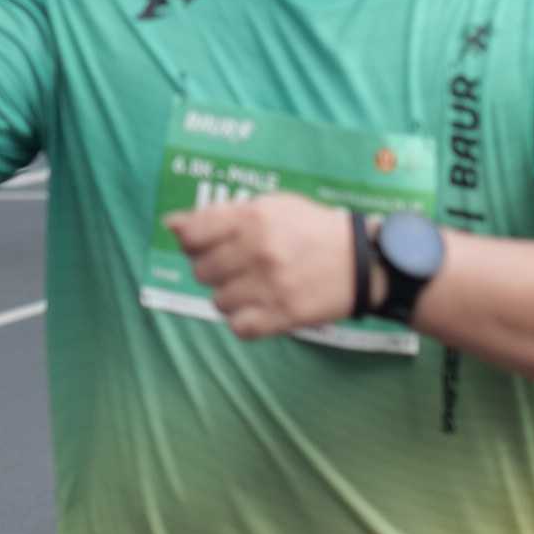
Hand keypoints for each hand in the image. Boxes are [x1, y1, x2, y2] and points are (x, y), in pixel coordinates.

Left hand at [163, 191, 354, 341]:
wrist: (362, 260)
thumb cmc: (311, 228)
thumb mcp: (271, 206)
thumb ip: (220, 214)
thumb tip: (171, 224)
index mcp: (253, 218)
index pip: (192, 235)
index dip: (193, 243)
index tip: (205, 245)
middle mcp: (258, 251)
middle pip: (202, 271)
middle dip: (214, 270)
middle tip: (238, 267)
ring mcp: (270, 285)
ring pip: (218, 302)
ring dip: (230, 296)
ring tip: (253, 287)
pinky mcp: (283, 315)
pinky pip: (239, 327)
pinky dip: (244, 320)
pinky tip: (259, 307)